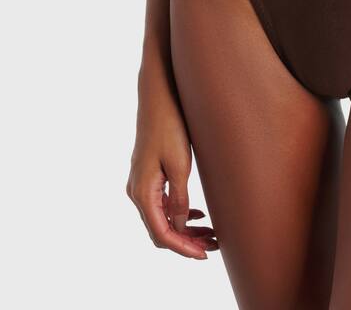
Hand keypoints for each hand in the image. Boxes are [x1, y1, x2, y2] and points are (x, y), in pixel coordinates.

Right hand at [126, 78, 217, 259]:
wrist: (158, 96)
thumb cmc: (170, 125)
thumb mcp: (180, 163)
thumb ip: (180, 198)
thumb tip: (181, 226)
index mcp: (142, 191)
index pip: (162, 233)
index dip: (183, 248)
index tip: (204, 254)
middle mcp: (137, 192)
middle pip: (160, 230)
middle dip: (186, 242)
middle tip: (214, 246)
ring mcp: (140, 184)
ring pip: (161, 218)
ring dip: (185, 229)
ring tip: (211, 234)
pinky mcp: (148, 175)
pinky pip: (161, 204)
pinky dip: (179, 214)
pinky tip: (199, 214)